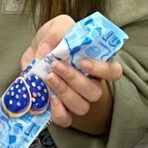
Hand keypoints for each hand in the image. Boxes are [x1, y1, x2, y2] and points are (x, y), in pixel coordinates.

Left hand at [20, 15, 122, 132]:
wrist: (34, 56)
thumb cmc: (52, 42)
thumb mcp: (55, 27)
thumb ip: (56, 32)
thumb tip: (47, 50)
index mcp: (94, 64)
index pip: (113, 71)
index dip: (102, 69)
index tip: (82, 62)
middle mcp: (90, 84)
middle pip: (94, 91)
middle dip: (75, 79)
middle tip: (56, 65)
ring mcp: (76, 99)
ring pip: (82, 106)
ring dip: (65, 93)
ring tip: (49, 78)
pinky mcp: (61, 111)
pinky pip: (66, 120)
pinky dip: (59, 112)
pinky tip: (50, 99)